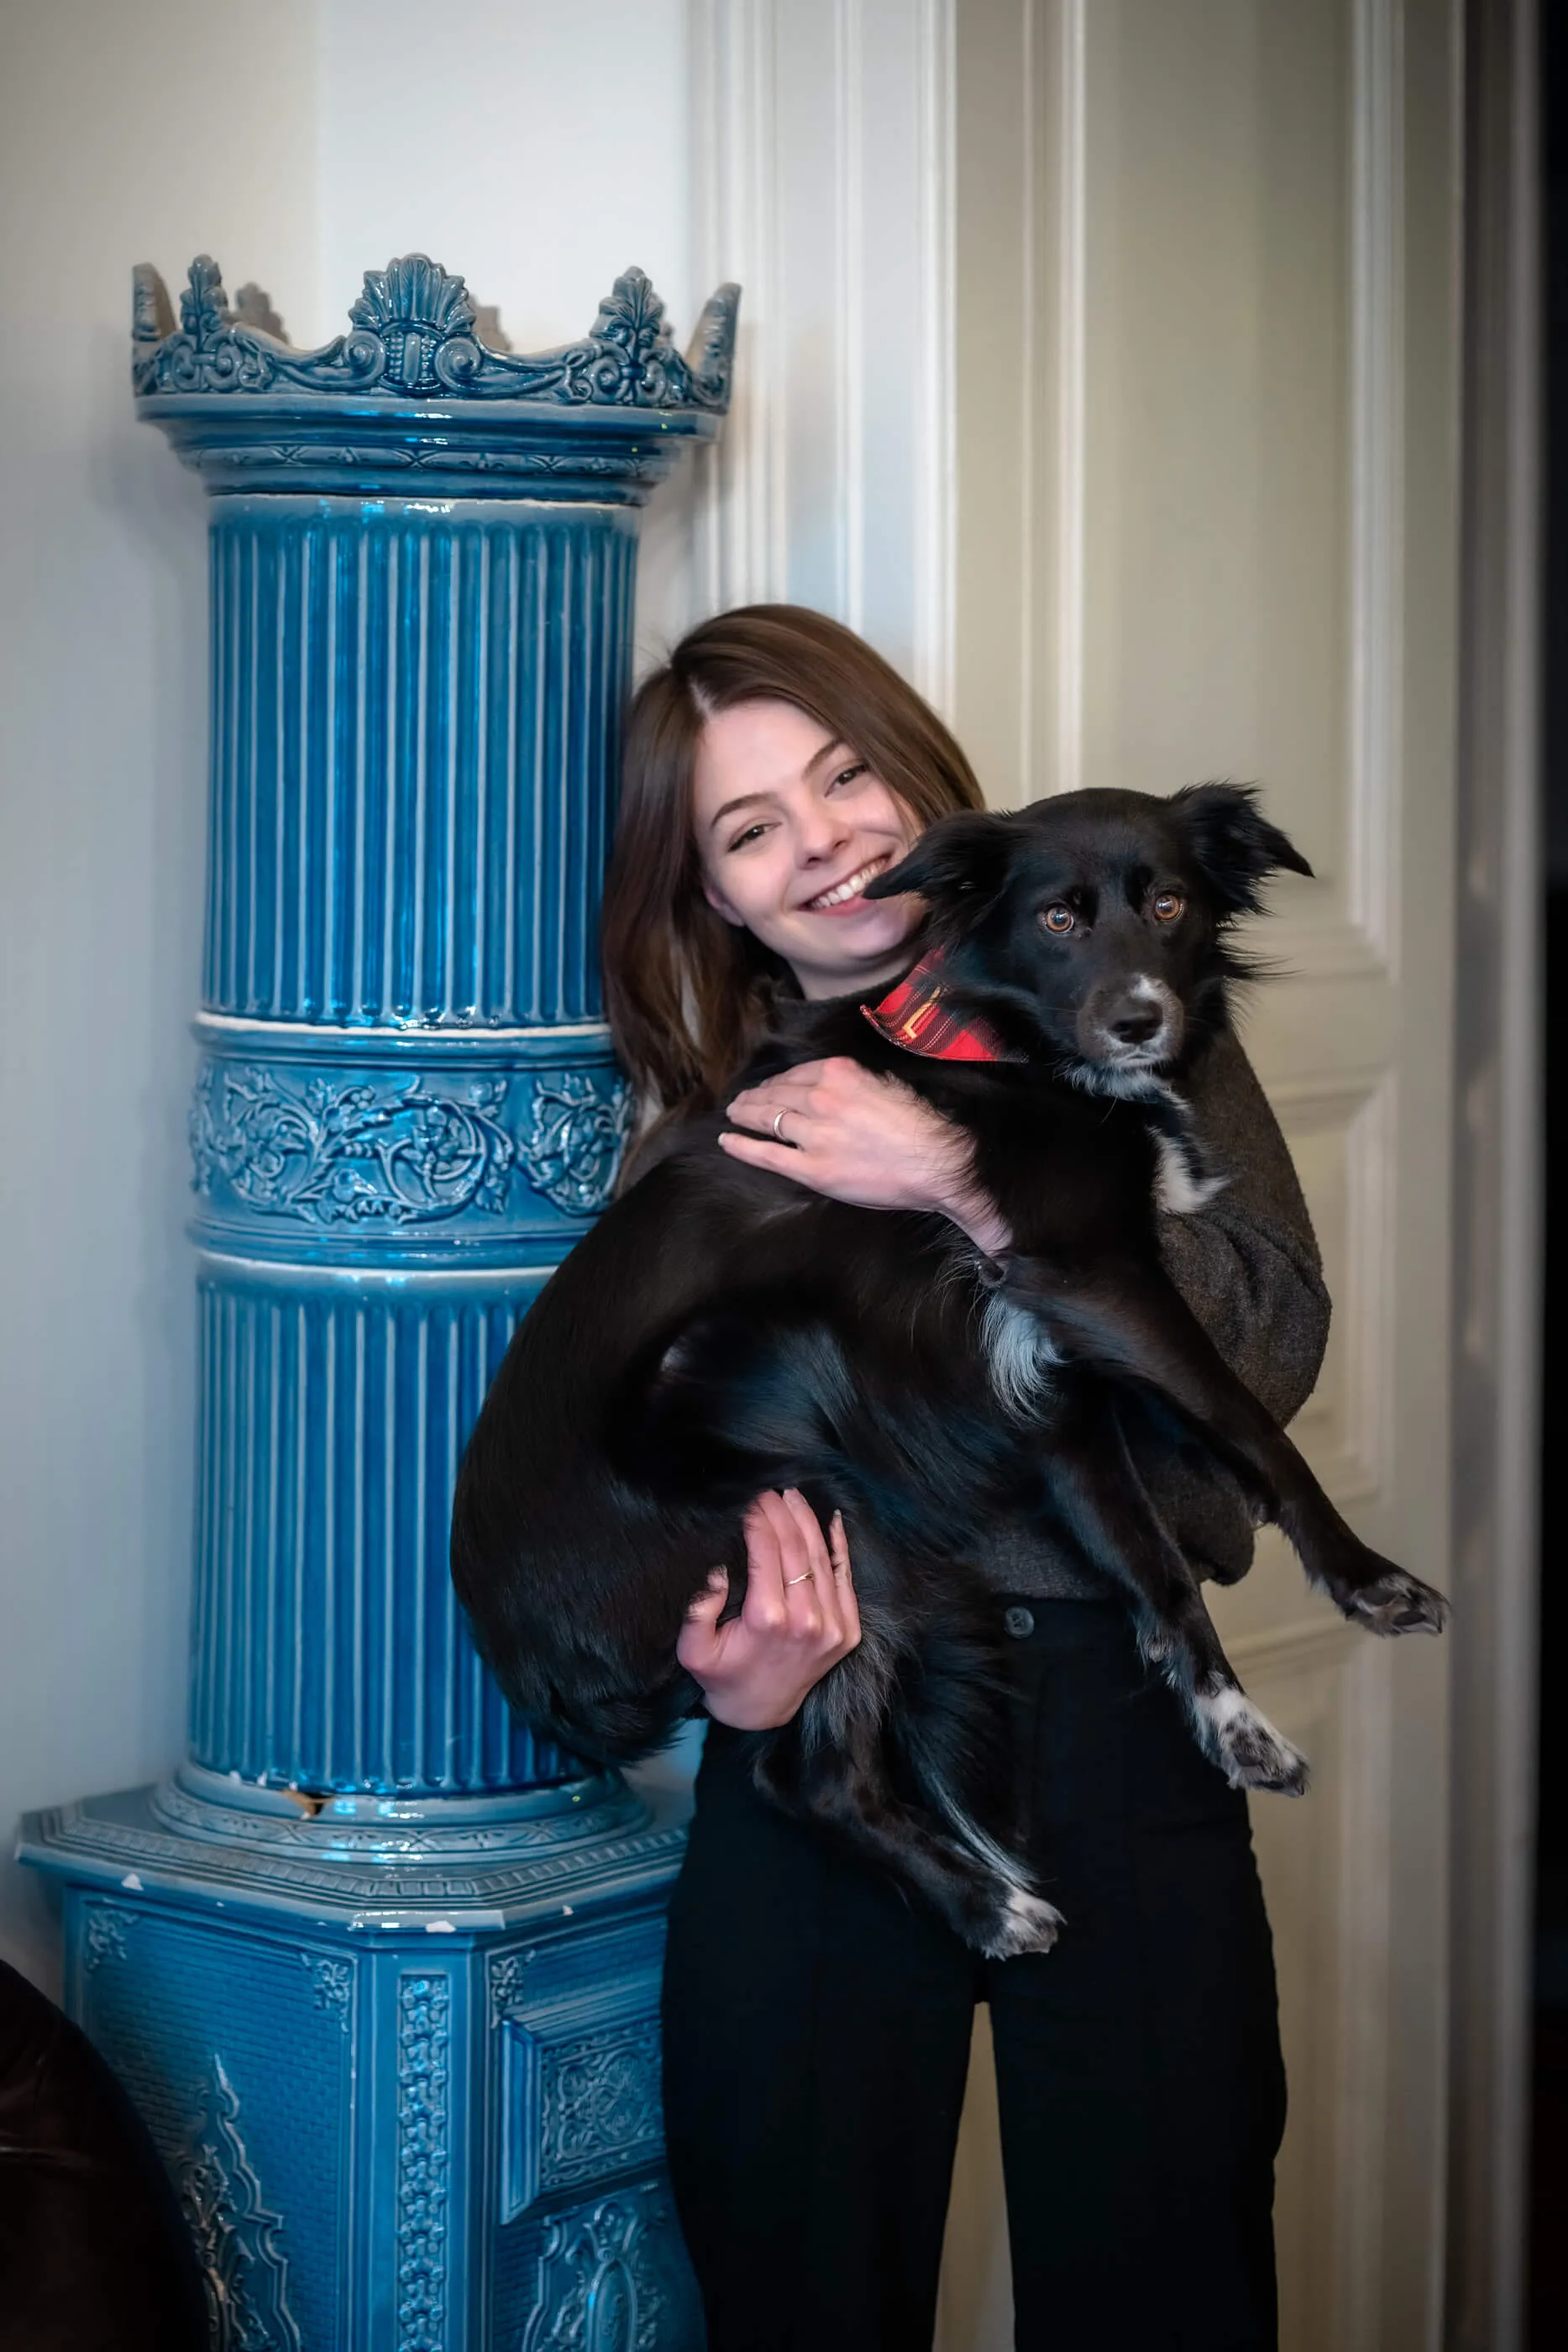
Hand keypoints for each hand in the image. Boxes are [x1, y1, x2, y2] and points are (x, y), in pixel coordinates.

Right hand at [677, 1489, 861, 1730]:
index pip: (767, 1551)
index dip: (758, 1519)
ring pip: (822, 1558)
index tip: (749, 1499)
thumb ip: (698, 1610)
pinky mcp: (848, 1631)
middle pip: (796, 1548)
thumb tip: (716, 1568)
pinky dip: (839, 1547)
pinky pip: (845, 1579)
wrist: (760, 1712)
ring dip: (807, 1522)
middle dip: (781, 1513)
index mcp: (768, 1619)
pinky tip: (831, 1520)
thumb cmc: (722, 1676)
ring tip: (792, 1497)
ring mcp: (833, 1625)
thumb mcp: (694, 1650)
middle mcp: (806, 1619)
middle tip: (768, 1490)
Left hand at [719, 1058, 1012, 1253]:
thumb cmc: (920, 1125)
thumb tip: (835, 1085)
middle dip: (756, 1096)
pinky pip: (767, 1153)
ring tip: (734, 1114)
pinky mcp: (812, 1168)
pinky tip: (727, 1141)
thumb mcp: (887, 1084)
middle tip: (741, 1100)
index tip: (770, 1085)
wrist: (937, 1162)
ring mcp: (814, 1134)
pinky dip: (742, 1146)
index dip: (778, 1081)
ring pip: (768, 1119)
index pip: (796, 1073)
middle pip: (777, 1094)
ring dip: (745, 1115)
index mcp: (839, 1073)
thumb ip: (854, 1081)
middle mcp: (821, 1098)